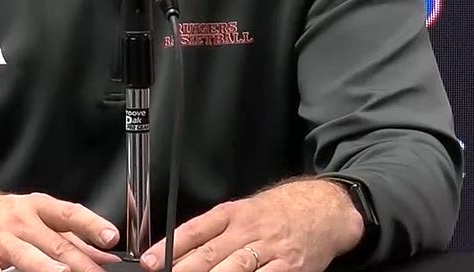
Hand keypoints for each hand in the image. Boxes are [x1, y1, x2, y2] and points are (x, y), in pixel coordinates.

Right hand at [0, 186, 122, 271]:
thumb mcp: (33, 219)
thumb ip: (70, 238)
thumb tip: (106, 256)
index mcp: (35, 208)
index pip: (69, 214)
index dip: (91, 225)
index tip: (110, 237)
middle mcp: (17, 221)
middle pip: (54, 243)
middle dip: (80, 262)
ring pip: (26, 256)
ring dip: (46, 268)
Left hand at [140, 180, 362, 271]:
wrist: (324, 208)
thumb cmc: (280, 211)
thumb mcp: (245, 209)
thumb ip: (216, 229)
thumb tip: (179, 251)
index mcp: (233, 213)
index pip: (194, 230)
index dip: (169, 247)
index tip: (149, 261)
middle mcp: (248, 230)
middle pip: (209, 254)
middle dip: (184, 269)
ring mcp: (269, 250)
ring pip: (233, 268)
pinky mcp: (289, 267)